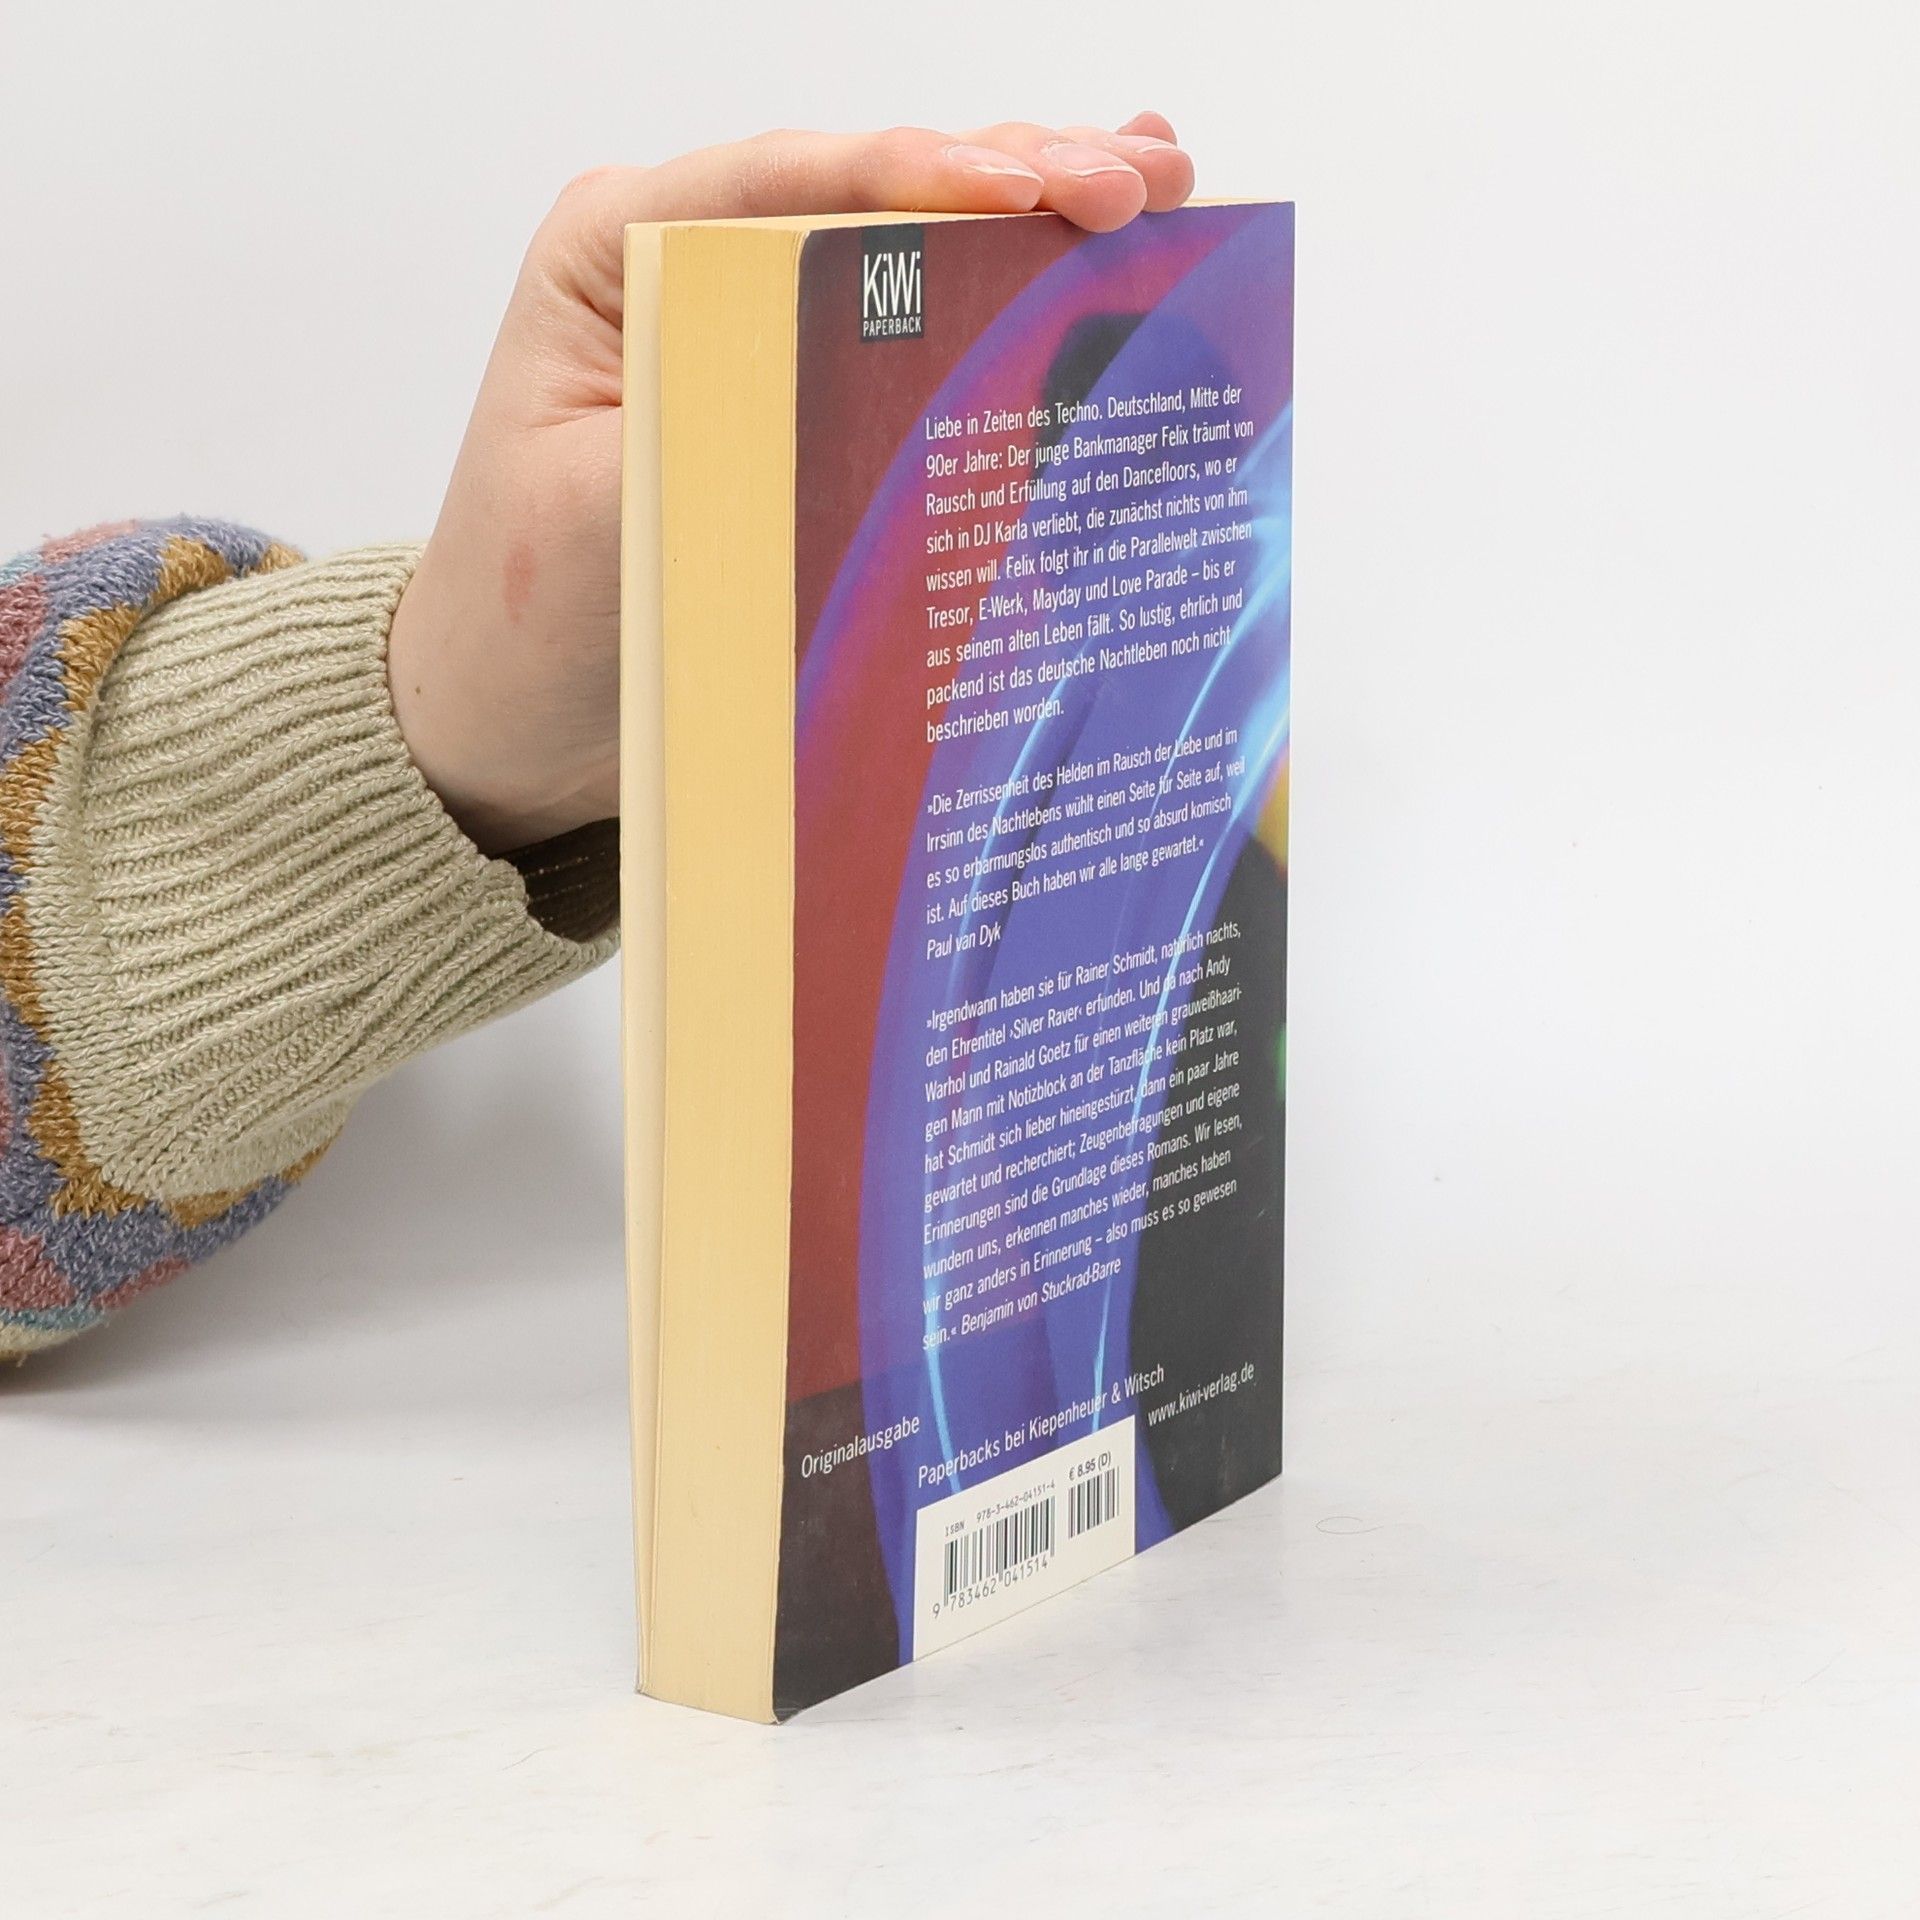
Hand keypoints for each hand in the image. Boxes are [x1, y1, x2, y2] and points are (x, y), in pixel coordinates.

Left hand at [387, 116, 1196, 854]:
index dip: (923, 173)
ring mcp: (759, 329)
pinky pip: (917, 335)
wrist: (509, 712)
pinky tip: (1095, 262)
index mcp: (622, 250)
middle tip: (1144, 179)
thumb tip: (853, 390)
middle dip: (1020, 171)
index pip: (790, 182)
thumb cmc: (523, 615)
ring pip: (915, 248)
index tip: (1031, 184)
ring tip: (1161, 188)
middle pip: (873, 193)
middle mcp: (697, 266)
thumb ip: (709, 434)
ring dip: (1041, 218)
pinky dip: (1012, 304)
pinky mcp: (805, 399)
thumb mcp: (597, 521)